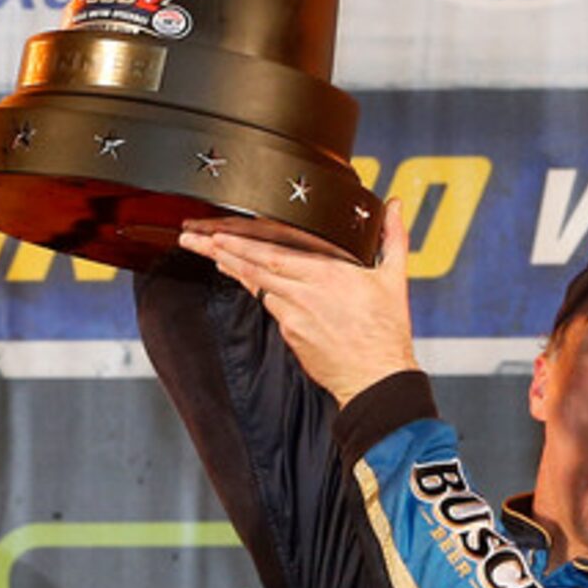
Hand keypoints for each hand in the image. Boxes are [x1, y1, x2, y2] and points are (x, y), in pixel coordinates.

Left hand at [176, 198, 417, 405]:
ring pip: (257, 286)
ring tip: (208, 252)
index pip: (274, 253)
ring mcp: (293, 317)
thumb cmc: (386, 332)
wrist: (376, 380)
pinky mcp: (291, 336)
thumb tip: (395, 207)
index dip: (242, 242)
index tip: (218, 231)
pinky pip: (271, 308)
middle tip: (192, 238)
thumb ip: (392, 237)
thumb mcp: (394, 278)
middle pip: (253, 267)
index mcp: (327, 275)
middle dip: (220, 250)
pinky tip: (246, 282)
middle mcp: (305, 293)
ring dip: (231, 268)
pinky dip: (257, 292)